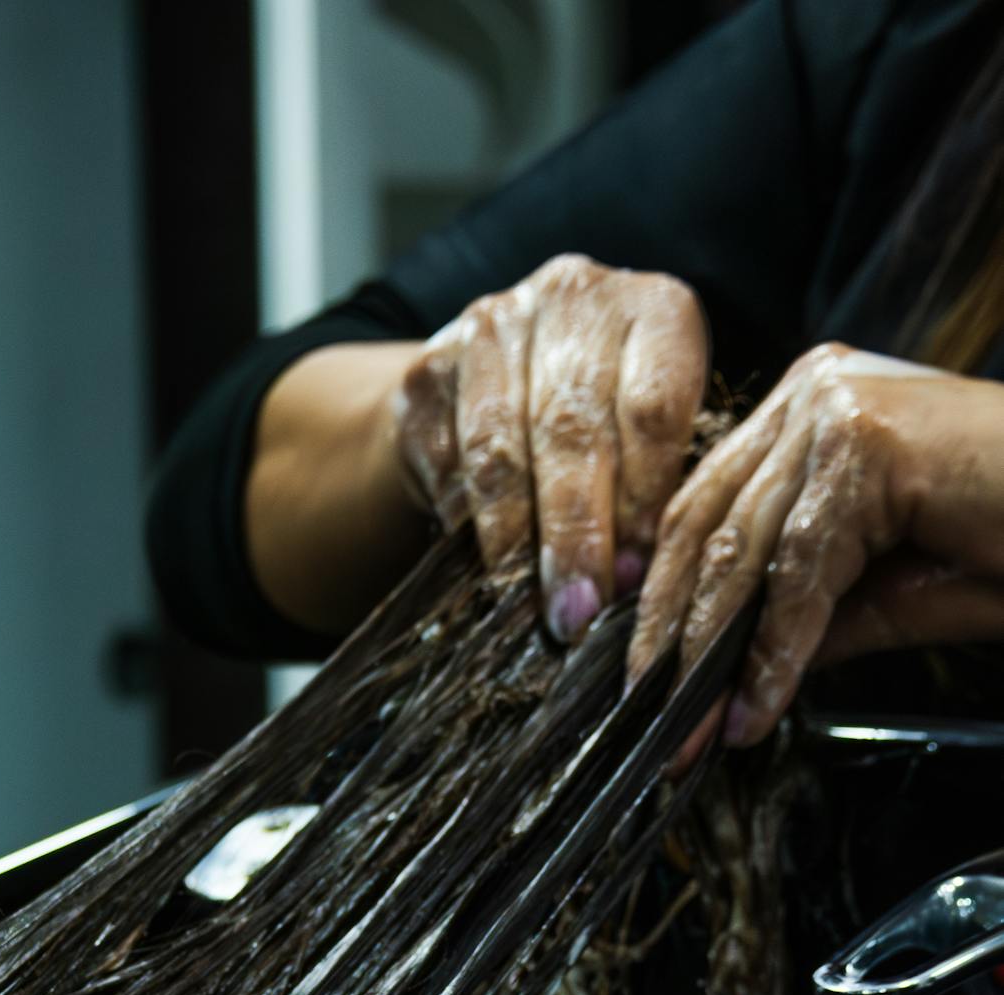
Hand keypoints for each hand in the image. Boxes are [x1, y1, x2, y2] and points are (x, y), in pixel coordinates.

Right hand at [395, 252, 707, 639]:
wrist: (498, 384)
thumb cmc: (603, 424)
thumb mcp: (651, 440)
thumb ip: (654, 490)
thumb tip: (632, 579)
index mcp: (652, 308)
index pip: (653, 405)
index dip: (644, 498)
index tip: (636, 573)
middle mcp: (573, 297)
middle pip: (573, 428)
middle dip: (576, 534)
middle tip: (580, 609)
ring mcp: (493, 325)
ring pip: (501, 448)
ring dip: (516, 540)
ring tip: (530, 605)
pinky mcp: (428, 369)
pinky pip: (446, 461)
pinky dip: (466, 525)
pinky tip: (487, 570)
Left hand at [626, 346, 1003, 749]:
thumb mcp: (893, 594)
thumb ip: (810, 619)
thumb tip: (733, 669)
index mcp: (815, 411)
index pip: (711, 513)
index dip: (670, 606)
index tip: (649, 685)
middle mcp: (817, 394)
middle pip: (709, 529)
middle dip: (673, 640)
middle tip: (656, 727)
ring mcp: (838, 407)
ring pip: (744, 552)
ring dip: (711, 658)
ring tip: (695, 734)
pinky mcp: (868, 443)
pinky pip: (799, 569)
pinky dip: (773, 650)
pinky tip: (757, 708)